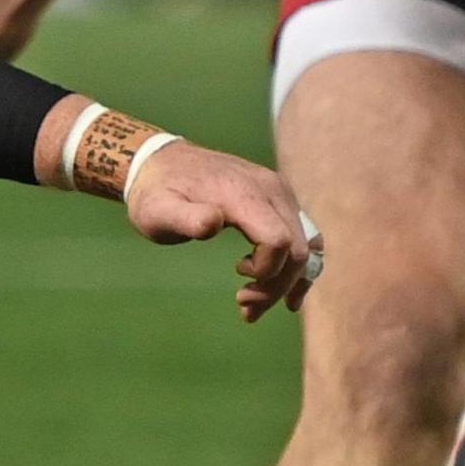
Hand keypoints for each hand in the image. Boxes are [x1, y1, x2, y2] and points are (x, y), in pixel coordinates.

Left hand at [121, 140, 320, 320]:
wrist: (162, 162)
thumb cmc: (157, 192)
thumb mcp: (158, 210)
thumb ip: (186, 219)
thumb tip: (213, 223)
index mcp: (245, 194)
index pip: (279, 240)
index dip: (266, 270)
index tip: (238, 274)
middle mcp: (272, 190)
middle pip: (297, 249)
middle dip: (277, 286)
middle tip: (244, 304)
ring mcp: (280, 192)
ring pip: (306, 246)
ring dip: (289, 281)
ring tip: (257, 301)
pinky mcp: (280, 198)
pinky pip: (304, 236)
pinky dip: (299, 266)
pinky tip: (287, 293)